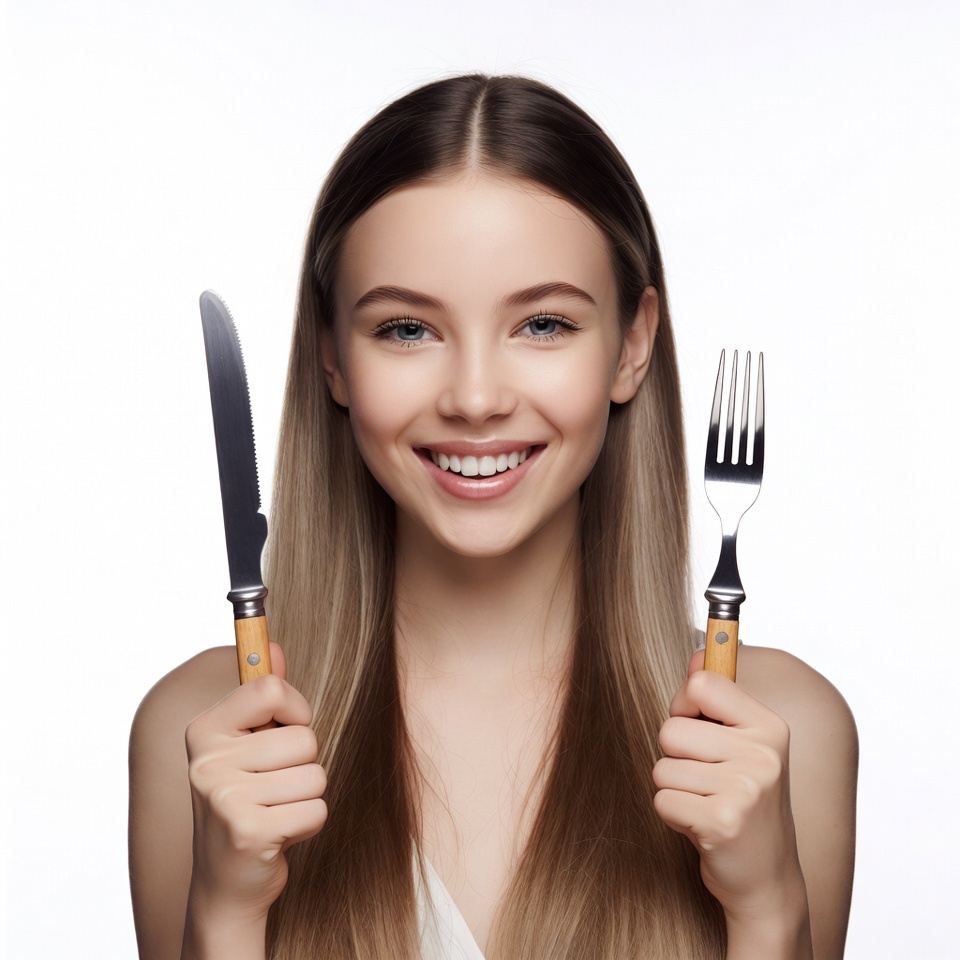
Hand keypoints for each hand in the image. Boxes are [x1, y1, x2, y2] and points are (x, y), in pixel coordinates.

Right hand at [184, 643, 327, 921]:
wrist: (225, 882)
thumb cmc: (245, 802)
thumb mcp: (246, 745)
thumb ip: (262, 697)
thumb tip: (274, 648)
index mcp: (205, 730)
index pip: (272, 687)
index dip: (295, 709)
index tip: (282, 730)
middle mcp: (207, 760)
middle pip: (304, 737)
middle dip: (303, 764)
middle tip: (273, 787)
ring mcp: (224, 797)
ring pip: (315, 775)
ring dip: (306, 796)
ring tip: (275, 810)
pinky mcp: (248, 831)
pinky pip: (316, 808)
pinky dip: (308, 824)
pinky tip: (279, 834)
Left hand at [653, 651, 806, 925]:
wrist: (768, 879)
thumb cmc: (747, 803)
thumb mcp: (745, 745)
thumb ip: (718, 698)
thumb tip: (697, 653)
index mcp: (769, 727)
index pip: (701, 683)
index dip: (685, 705)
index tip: (702, 729)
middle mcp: (763, 754)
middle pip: (671, 729)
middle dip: (676, 756)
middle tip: (707, 780)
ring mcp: (745, 790)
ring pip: (662, 766)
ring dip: (675, 788)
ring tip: (707, 803)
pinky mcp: (722, 822)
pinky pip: (663, 799)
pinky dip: (674, 815)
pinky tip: (703, 826)